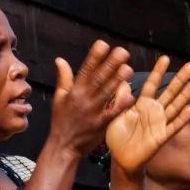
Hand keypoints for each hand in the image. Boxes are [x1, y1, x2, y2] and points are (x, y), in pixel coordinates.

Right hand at [48, 41, 133, 155]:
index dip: (94, 57)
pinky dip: (120, 105)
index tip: (103, 44)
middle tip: (122, 51)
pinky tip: (130, 95)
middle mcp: (83, 99)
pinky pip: (112, 113)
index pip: (85, 70)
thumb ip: (63, 78)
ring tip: (128, 68)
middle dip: (110, 64)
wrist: (63, 146)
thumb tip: (60, 59)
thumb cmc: (61, 121)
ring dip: (117, 81)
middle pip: (98, 79)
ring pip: (106, 93)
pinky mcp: (100, 125)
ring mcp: (92, 112)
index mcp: (74, 91)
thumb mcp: (59, 98)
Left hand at [104, 56, 189, 173]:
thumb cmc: (117, 136)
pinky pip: (173, 127)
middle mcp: (154, 111)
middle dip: (180, 79)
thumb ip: (119, 100)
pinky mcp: (162, 137)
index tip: (165, 58)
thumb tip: (120, 80)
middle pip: (169, 92)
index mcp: (141, 104)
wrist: (120, 159)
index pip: (152, 84)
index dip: (158, 72)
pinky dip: (182, 119)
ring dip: (185, 96)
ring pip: (175, 107)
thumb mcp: (114, 115)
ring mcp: (160, 123)